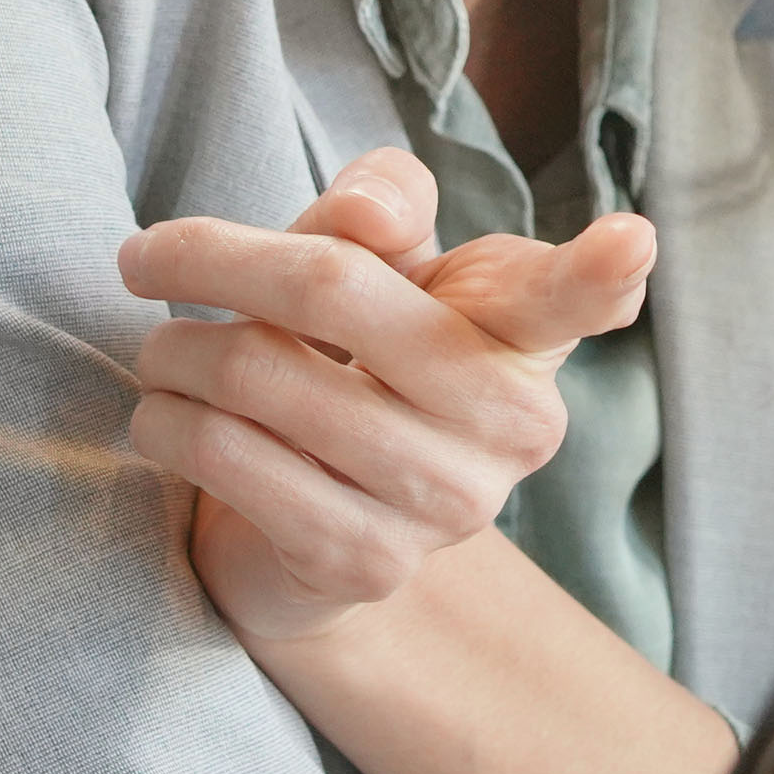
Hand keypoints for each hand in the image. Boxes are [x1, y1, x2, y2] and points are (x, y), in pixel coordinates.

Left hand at [124, 146, 655, 645]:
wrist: (314, 520)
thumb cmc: (352, 359)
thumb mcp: (374, 264)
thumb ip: (374, 209)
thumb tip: (361, 218)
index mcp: (522, 331)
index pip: (574, 296)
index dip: (601, 269)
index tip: (629, 239)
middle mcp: (511, 423)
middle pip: (330, 287)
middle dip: (210, 259)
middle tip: (145, 260)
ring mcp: (447, 504)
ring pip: (258, 375)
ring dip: (173, 352)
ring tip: (162, 354)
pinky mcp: (369, 564)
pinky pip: (232, 461)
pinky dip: (169, 425)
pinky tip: (164, 420)